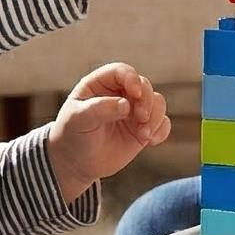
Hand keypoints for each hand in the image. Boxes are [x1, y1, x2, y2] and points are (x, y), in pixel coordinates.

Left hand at [47, 63, 170, 203]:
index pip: (121, 72)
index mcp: (101, 84)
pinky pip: (162, 124)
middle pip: (144, 86)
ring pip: (157, 102)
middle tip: (141, 118)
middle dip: (146, 101)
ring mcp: (133, 111)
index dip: (132, 78)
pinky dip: (161, 130)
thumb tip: (126, 105)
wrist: (76, 163)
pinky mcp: (142, 129)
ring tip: (143, 135)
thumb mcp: (77, 120)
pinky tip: (150, 141)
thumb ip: (98, 109)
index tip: (135, 93)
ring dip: (155, 117)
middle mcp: (120, 94)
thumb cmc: (72, 135)